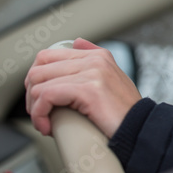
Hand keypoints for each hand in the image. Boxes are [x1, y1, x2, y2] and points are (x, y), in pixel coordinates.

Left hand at [25, 38, 141, 138]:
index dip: (36, 81)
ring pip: (39, 84)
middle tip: (40, 114)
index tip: (41, 101)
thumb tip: (76, 42)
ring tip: (45, 123)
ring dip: (35, 108)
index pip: (47, 56)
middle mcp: (94, 60)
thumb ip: (95, 59)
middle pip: (39, 68)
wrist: (141, 130)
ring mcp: (92, 73)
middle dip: (31, 95)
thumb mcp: (112, 80)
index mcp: (97, 56)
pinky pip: (47, 96)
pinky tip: (48, 127)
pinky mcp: (88, 89)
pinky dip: (40, 114)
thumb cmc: (124, 113)